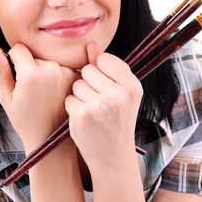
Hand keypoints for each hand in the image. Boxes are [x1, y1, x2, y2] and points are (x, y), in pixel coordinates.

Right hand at [0, 43, 80, 149]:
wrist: (51, 139)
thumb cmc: (26, 122)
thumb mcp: (6, 97)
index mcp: (31, 74)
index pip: (19, 49)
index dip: (14, 61)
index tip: (17, 77)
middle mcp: (51, 69)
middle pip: (35, 55)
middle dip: (30, 67)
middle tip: (32, 91)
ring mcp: (67, 73)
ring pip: (49, 61)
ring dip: (45, 72)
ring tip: (44, 94)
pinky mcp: (76, 77)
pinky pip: (62, 67)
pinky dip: (58, 76)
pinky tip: (56, 93)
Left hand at [64, 41, 142, 170]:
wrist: (113, 157)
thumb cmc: (117, 122)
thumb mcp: (121, 94)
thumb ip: (107, 68)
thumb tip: (91, 44)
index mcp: (132, 86)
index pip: (104, 60)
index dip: (100, 72)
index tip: (107, 88)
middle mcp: (118, 95)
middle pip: (87, 70)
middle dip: (88, 84)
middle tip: (99, 104)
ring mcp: (99, 106)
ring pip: (76, 85)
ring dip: (79, 96)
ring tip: (92, 112)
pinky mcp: (81, 116)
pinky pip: (68, 99)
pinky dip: (72, 109)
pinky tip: (84, 121)